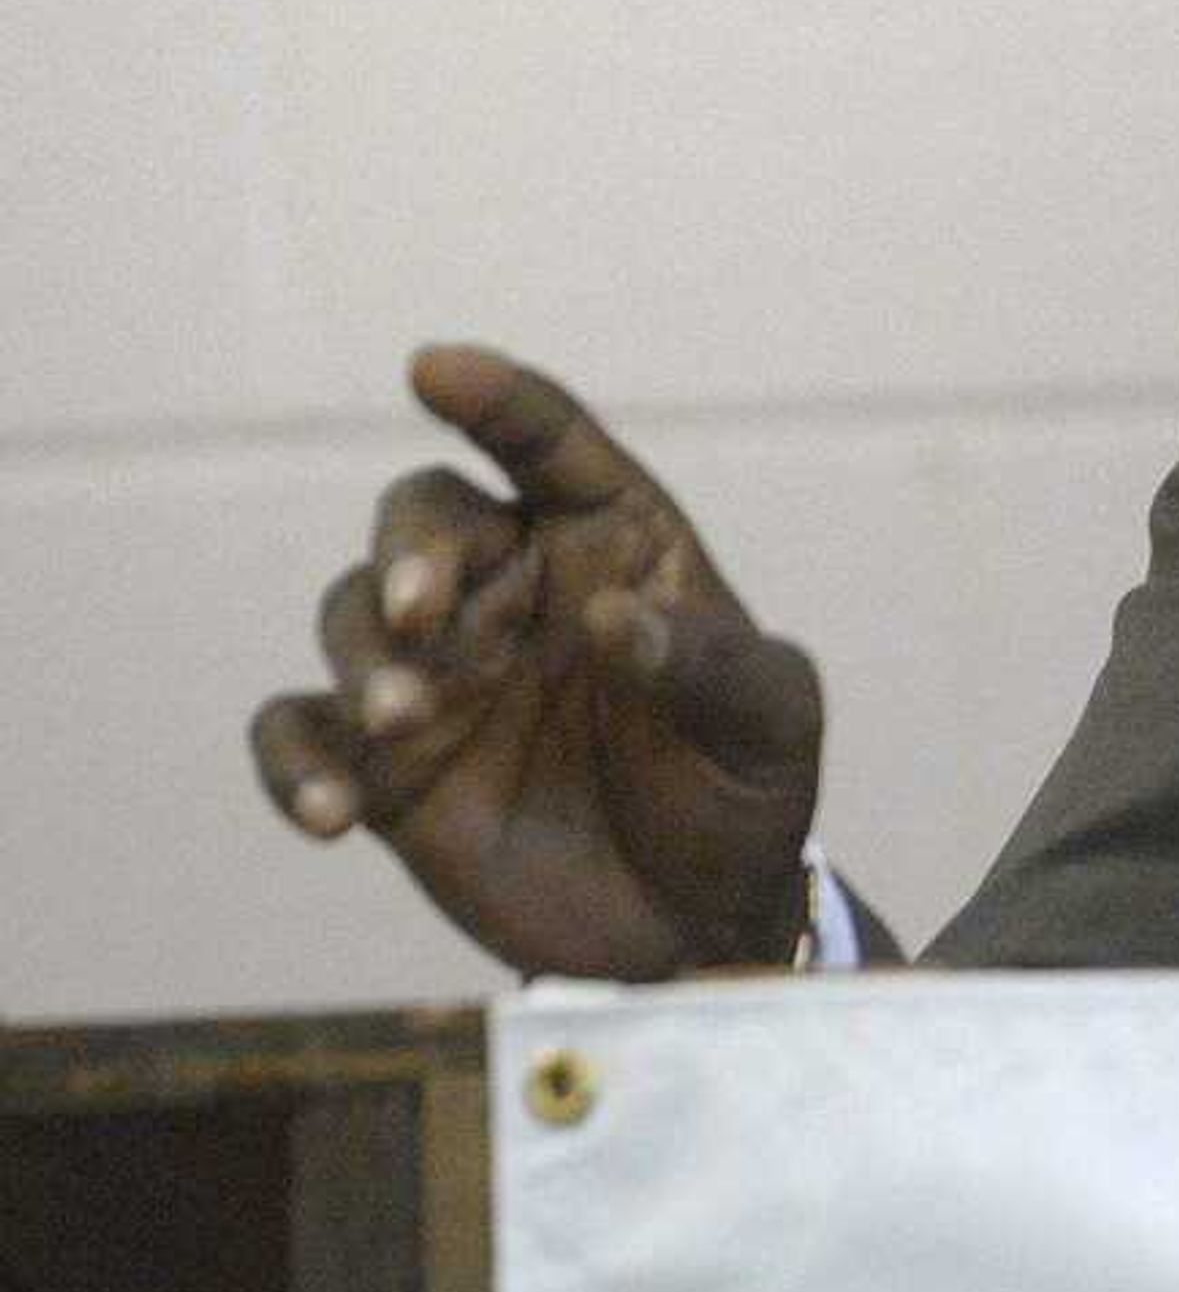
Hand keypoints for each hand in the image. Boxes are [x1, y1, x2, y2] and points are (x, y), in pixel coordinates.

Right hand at [251, 345, 823, 978]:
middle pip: (425, 519)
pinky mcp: (385, 764)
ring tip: (400, 724)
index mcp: (611, 545)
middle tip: (423, 610)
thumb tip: (614, 617)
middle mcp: (512, 590)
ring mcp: (439, 673)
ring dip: (362, 658)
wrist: (699, 923)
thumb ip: (708, 665)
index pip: (549, 447)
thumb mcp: (770, 724)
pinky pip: (300, 733)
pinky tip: (328, 814)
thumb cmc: (743, 792)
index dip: (496, 400)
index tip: (435, 369)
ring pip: (351, 615)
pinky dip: (295, 761)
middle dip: (410, 550)